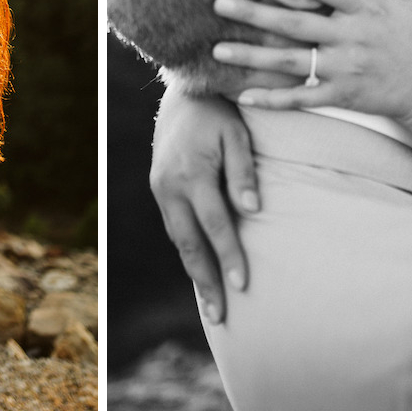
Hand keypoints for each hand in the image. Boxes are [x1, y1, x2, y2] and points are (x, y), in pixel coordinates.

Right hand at [149, 85, 257, 324]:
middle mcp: (170, 186)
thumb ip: (243, 172)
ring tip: (213, 303)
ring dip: (195, 272)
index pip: (215, 224)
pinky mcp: (159, 189)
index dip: (229, 256)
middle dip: (206, 281)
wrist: (181, 94)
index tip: (243, 285)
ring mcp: (160, 189)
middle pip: (189, 243)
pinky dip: (187, 251)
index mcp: (192, 173)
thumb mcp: (237, 134)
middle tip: (221, 316)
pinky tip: (200, 269)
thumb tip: (252, 209)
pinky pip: (173, 227)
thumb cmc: (217, 113)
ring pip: (178, 239)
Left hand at [212, 0, 411, 127]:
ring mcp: (344, 70)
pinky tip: (243, 95)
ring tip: (217, 50)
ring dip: (252, 57)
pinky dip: (273, 98)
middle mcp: (351, 39)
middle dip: (254, 14)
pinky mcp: (342, 95)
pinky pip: (302, 98)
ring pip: (291, 62)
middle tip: (217, 2)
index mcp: (367, 10)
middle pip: (296, 25)